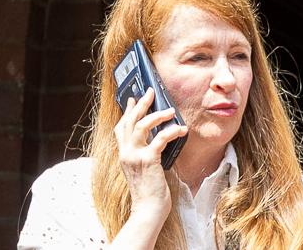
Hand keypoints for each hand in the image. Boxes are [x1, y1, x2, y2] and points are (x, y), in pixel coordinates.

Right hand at [113, 87, 187, 215]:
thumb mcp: (142, 170)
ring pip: (142, 126)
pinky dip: (171, 131)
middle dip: (141, 104)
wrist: (148, 210)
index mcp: (124, 155)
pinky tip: (181, 129)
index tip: (132, 99)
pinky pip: (159, 139)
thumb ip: (144, 155)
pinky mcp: (148, 160)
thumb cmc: (149, 192)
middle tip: (150, 92)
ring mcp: (135, 156)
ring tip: (170, 110)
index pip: (120, 128)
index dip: (127, 112)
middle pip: (130, 121)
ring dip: (157, 115)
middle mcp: (126, 153)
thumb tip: (156, 141)